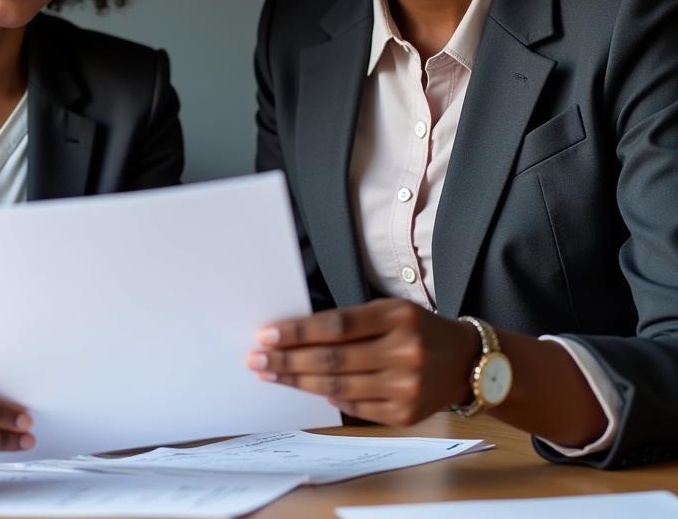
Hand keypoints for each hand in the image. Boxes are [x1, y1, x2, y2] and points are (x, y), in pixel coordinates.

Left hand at [246, 299, 479, 425]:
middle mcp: (404, 352)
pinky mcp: (405, 414)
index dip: (298, 332)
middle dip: (288, 361)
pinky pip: (355, 407)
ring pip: (338, 387)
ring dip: (298, 382)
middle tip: (256, 360)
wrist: (467, 362)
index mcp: (397, 317)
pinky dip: (328, 399)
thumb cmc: (417, 329)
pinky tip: (307, 390)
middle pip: (332, 360)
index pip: (336, 326)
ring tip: (271, 375)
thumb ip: (350, 322)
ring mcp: (406, 387)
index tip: (266, 335)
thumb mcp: (390, 310)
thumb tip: (298, 338)